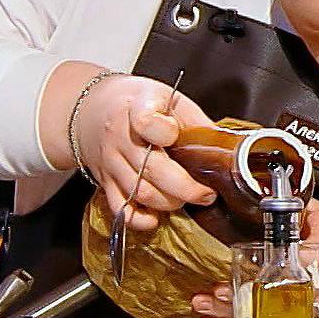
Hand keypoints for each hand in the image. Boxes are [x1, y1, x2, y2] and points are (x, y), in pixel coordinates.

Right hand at [72, 75, 215, 230]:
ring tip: (186, 199)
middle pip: (153, 170)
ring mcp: (111, 162)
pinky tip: (156, 216)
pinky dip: (141, 220)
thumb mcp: (168, 98)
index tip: (177, 135)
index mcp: (139, 107)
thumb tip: (227, 150)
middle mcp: (121, 137)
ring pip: (141, 193)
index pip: (147, 122)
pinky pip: (121, 209)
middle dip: (187, 188)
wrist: (92, 108)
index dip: (165, 132)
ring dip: (170, 203)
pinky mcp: (105, 182)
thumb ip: (195, 122)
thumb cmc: (136, 102)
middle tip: (206, 192)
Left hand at [189, 199, 318, 317]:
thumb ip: (297, 205)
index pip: (276, 275)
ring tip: (205, 307)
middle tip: (211, 297)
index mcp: (308, 264)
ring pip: (259, 313)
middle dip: (233, 301)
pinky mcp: (291, 308)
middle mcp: (300, 289)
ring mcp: (296, 303)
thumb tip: (265, 188)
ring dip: (229, 314)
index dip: (251, 281)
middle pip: (262, 301)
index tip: (228, 282)